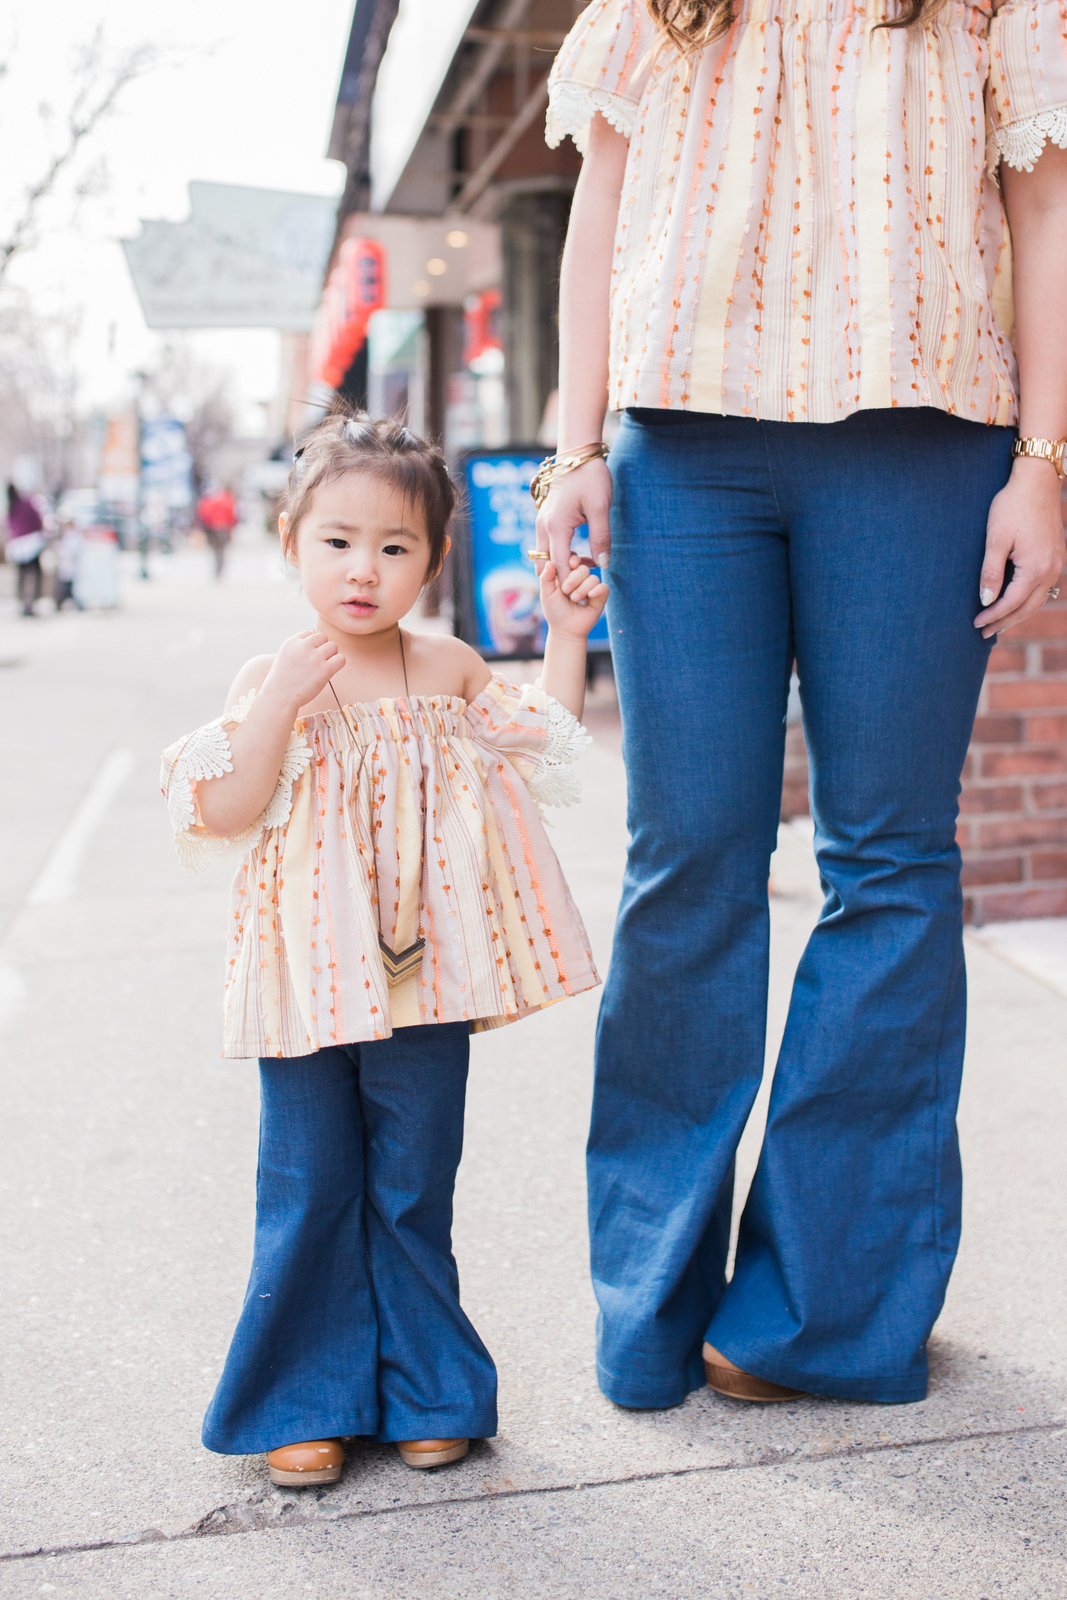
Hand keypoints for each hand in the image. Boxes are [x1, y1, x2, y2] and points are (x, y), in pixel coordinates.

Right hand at [262, 631, 345, 707]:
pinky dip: (339, 663)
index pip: (309, 634)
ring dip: (331, 655)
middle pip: (323, 638)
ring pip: (333, 646)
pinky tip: (331, 671)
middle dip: (322, 648)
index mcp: (291, 642)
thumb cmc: (282, 682)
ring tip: (324, 667)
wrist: (279, 698)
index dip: (311, 646)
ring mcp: (314, 658)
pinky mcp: (324, 670)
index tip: (308, 658)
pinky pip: (341, 659)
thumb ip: (298, 649)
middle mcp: (303, 647)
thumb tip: (316, 647)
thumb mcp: (284, 657)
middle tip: (318, 663)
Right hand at [535, 456, 612, 574]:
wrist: (577, 454)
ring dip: (561, 568)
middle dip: (561, 579)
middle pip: (545, 566)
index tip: (584, 596)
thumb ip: (601, 537)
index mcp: (556, 526)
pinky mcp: (545, 521)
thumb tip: (603, 564)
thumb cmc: (590, 477)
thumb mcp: (600, 507)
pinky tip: (580, 557)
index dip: (570, 583)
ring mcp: (542, 524)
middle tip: (584, 584)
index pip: (559, 565)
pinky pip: (547, 547)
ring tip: (586, 570)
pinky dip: (559, 557)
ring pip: (544, 557)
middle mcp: (543, 527)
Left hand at [537, 554, 608, 639]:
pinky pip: (604, 587)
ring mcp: (591, 586)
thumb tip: (549, 562)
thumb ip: (546, 578)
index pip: (573, 559)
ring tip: (575, 600)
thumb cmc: (555, 611)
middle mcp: (580, 578)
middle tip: (566, 591)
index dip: (573, 559)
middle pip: (583, 568)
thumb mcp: (547, 594)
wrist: (566, 629)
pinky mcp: (600, 596)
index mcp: (567, 573)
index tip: (571, 564)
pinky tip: (590, 596)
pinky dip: (597, 591)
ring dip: (582, 589)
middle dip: (574, 579)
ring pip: (593, 578)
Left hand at [975, 462, 1065, 638]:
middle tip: (984, 632)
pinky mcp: (1057, 557)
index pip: (1011, 603)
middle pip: (1027, 608)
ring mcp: (1057, 564)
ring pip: (1038, 600)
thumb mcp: (995, 539)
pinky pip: (1044, 588)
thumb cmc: (1012, 507)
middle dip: (1005, 622)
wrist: (1037, 482)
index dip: (992, 616)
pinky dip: (1029, 600)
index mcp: (1035, 568)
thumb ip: (990, 572)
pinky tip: (1017, 602)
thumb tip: (986, 600)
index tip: (975, 624)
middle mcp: (1051, 570)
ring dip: (1018, 614)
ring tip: (999, 623)